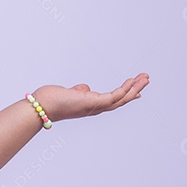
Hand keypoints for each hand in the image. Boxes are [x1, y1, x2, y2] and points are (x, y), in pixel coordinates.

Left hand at [32, 73, 148, 122]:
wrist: (40, 107)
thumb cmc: (51, 100)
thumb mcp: (69, 93)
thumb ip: (79, 91)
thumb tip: (85, 88)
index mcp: (90, 105)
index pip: (112, 101)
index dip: (125, 96)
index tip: (137, 92)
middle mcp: (95, 108)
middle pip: (120, 100)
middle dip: (134, 90)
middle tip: (146, 80)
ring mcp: (95, 107)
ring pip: (121, 98)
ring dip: (134, 88)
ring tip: (145, 77)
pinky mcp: (93, 102)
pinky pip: (114, 96)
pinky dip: (124, 90)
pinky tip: (132, 81)